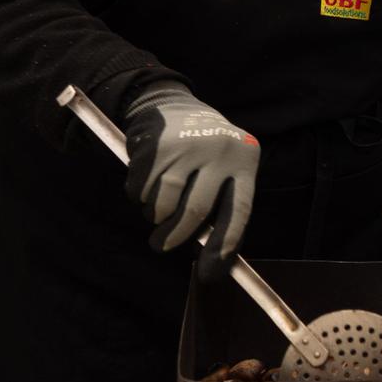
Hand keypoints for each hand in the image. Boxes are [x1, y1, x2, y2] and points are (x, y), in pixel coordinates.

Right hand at [123, 83, 258, 277]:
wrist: (174, 106)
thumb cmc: (204, 153)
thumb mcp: (225, 169)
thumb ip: (221, 207)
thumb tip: (213, 265)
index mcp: (244, 160)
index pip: (238, 212)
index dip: (223, 248)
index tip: (208, 275)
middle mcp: (218, 151)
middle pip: (194, 212)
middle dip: (174, 238)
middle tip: (161, 245)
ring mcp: (186, 146)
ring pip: (162, 204)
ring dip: (153, 216)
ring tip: (156, 207)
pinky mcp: (155, 144)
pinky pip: (139, 190)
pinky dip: (137, 197)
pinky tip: (145, 184)